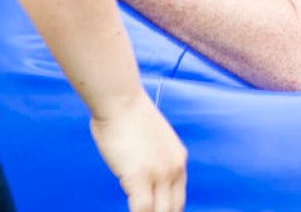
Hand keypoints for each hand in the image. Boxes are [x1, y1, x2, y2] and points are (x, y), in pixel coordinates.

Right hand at [89, 93, 187, 211]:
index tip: (157, 211)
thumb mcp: (151, 139)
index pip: (179, 198)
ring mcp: (159, 174)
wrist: (120, 100)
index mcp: (179, 159)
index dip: (168, 210)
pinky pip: (142, 210)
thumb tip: (139, 174)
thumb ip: (152, 159)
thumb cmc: (126, 114)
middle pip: (174, 209)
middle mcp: (174, 169)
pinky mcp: (140, 177)